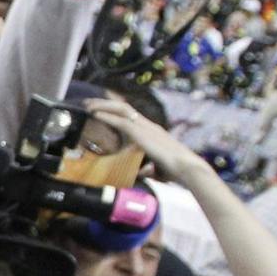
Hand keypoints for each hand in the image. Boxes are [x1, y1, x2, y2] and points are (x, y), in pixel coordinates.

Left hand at [82, 95, 198, 179]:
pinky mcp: (143, 135)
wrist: (188, 169)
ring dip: (103, 106)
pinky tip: (96, 115)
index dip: (115, 110)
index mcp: (152, 131)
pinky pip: (122, 122)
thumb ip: (149, 168)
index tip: (100, 109)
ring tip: (88, 106)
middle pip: (124, 107)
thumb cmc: (176, 171)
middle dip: (105, 103)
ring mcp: (146, 128)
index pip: (131, 115)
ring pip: (121, 110)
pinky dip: (107, 117)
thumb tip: (143, 173)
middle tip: (88, 102)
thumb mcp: (158, 168)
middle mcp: (149, 126)